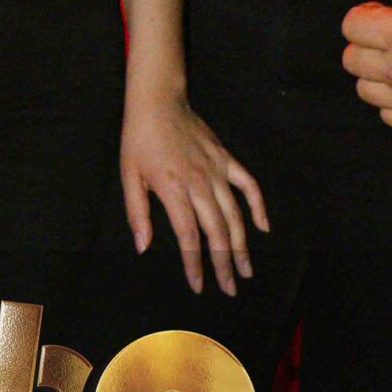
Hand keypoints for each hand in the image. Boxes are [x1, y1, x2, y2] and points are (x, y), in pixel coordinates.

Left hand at [120, 92, 267, 295]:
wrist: (158, 103)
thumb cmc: (140, 141)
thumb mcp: (129, 176)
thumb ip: (137, 214)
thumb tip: (143, 247)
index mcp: (173, 189)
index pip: (189, 236)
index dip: (195, 264)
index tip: (199, 285)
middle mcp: (199, 183)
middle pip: (217, 232)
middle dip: (224, 263)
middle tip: (230, 288)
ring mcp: (217, 171)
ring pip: (235, 215)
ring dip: (243, 245)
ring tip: (246, 269)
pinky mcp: (226, 159)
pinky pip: (249, 185)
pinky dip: (258, 206)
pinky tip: (262, 227)